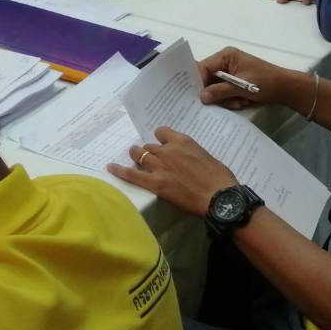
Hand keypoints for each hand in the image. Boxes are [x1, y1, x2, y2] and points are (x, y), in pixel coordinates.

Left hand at [107, 127, 237, 216]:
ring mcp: (159, 166)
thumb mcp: (205, 157)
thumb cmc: (220, 179)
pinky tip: (110, 167)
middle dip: (148, 152)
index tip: (161, 145)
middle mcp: (167, 150)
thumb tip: (186, 160)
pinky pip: (131, 174)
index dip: (160, 139)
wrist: (220, 197)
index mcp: (182, 141)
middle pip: (149, 146)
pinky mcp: (154, 182)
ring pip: (139, 155)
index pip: (161, 132)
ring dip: (136, 157)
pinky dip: (119, 170)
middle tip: (150, 160)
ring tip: (134, 159)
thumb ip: (190, 154)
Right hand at [197, 46, 304, 110]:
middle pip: (208, 79)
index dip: (199, 81)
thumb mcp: (242, 87)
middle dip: (216, 93)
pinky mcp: (235, 82)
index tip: (196, 96)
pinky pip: (225, 92)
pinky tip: (242, 102)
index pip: (203, 67)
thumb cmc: (266, 82)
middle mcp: (225, 62)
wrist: (287, 89)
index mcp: (226, 56)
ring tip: (240, 102)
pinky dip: (231, 99)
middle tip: (224, 102)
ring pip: (216, 88)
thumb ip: (220, 91)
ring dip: (226, 98)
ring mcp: (230, 72)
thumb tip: (202, 97)